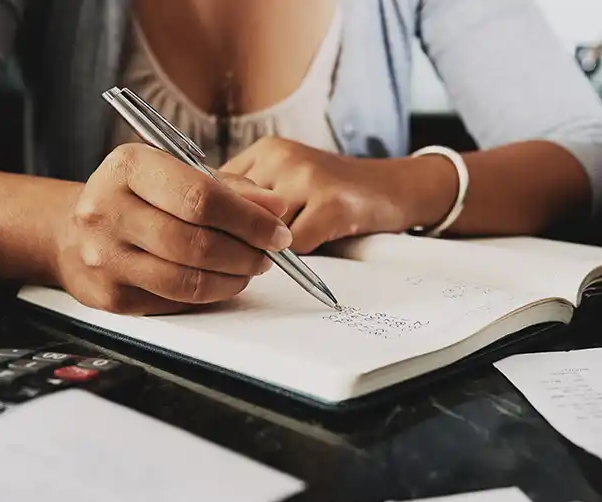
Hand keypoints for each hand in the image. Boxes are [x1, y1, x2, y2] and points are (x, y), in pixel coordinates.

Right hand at [50, 143, 292, 314]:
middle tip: (268, 254)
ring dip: (232, 278)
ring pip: (187, 280)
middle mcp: (107, 210)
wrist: (70, 232)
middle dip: (246, 252)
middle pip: (196, 243)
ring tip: (249, 268)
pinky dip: (209, 294)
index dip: (249, 220)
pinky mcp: (109, 296)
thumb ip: (229, 188)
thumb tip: (276, 207)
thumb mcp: (176, 174)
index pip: (201, 197)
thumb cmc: (136, 197)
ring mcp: (105, 257)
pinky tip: (220, 281)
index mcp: (128, 167)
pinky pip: (174, 301)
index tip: (278, 231)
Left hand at [221, 137, 444, 252]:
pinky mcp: (331, 203)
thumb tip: (207, 229)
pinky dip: (304, 251)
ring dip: (277, 246)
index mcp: (266, 149)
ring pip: (263, 231)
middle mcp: (281, 156)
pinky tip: (323, 236)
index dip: (220, 220)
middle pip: (236, 212)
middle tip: (264, 245)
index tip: (228, 235)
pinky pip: (295, 244)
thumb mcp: (288, 182)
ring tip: (303, 234)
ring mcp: (307, 176)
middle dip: (245, 237)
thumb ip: (250, 197)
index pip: (217, 189)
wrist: (394, 187)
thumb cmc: (337, 193)